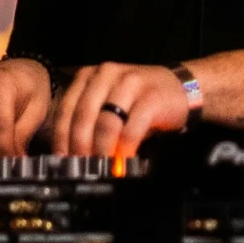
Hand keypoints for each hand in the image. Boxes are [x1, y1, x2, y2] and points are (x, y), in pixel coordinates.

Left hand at [51, 62, 191, 158]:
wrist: (182, 87)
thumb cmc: (140, 101)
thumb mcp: (110, 104)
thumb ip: (91, 123)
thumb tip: (72, 156)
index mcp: (90, 76)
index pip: (66, 109)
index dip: (61, 138)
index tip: (62, 160)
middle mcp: (106, 74)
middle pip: (83, 116)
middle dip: (80, 147)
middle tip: (82, 168)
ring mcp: (129, 83)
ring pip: (105, 123)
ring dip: (102, 151)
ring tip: (101, 168)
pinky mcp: (151, 97)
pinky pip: (131, 129)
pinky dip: (124, 149)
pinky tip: (123, 162)